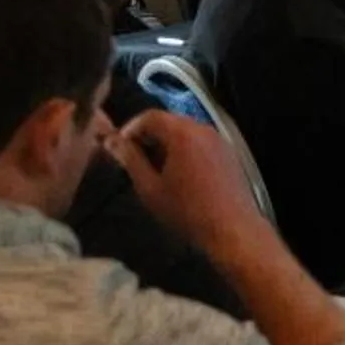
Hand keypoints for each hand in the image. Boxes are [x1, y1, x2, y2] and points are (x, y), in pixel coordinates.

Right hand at [111, 113, 266, 250]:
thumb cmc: (186, 210)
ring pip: (185, 132)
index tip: (118, 147)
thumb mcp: (150, 188)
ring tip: (151, 169)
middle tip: (132, 159)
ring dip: (165, 144)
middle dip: (148, 136)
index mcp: (184, 133)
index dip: (130, 128)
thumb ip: (131, 160)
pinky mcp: (228, 153)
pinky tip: (176, 174)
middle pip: (169, 121)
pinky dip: (183, 150)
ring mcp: (219, 140)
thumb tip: (113, 141)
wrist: (231, 229)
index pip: (150, 116)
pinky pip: (200, 142)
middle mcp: (204, 129)